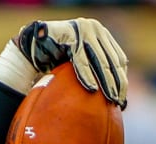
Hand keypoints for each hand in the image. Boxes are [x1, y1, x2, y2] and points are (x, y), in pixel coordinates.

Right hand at [13, 18, 127, 107]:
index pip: (119, 59)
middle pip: (112, 60)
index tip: (123, 100)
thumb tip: (118, 94)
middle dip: (117, 84)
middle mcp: (95, 28)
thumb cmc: (57, 58)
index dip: (122, 79)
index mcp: (102, 34)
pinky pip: (81, 59)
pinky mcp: (71, 34)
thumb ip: (97, 69)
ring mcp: (84, 29)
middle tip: (118, 103)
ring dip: (106, 82)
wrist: (33, 46)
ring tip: (110, 99)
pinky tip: (92, 90)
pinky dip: (87, 76)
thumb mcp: (82, 61)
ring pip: (99, 60)